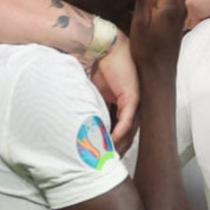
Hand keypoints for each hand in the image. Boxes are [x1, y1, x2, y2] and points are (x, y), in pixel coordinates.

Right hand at [91, 33, 138, 154]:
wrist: (101, 46)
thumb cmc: (94, 65)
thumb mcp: (90, 92)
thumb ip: (89, 107)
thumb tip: (75, 124)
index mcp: (122, 103)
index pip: (120, 129)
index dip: (112, 143)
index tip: (101, 156)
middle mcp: (131, 105)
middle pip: (128, 134)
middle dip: (117, 149)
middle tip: (106, 163)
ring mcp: (134, 102)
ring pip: (130, 131)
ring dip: (118, 145)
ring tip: (107, 157)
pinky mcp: (133, 98)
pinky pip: (128, 121)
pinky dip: (119, 133)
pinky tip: (111, 142)